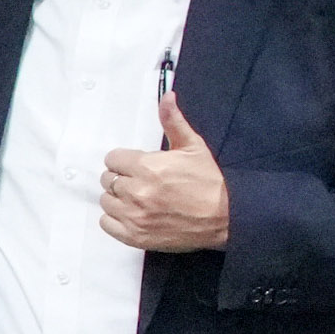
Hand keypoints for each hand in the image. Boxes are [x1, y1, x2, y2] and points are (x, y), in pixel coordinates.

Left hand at [100, 89, 230, 253]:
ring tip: (139, 199)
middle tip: (142, 183)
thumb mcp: (194, 147)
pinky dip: (115, 220)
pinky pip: (107, 224)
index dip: (125, 161)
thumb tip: (166, 97)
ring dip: (118, 199)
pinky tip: (133, 215)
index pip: (113, 159)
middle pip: (108, 180)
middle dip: (122, 178)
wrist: (228, 217)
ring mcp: (134, 216)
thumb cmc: (212, 182)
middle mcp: (136, 192)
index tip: (138, 166)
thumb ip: (173, 122)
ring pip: (106, 201)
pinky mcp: (135, 236)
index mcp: (146, 167)